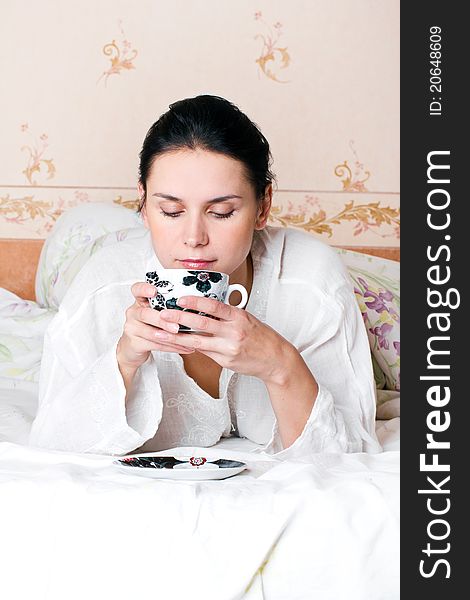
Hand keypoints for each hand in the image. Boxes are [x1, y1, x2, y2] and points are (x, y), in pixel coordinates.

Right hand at [117, 282, 195, 371]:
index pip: (137, 290)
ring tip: (186, 340)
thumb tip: (195, 303)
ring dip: (170, 337)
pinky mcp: (135, 343)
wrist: (133, 347)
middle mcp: (134, 313)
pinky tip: (184, 348)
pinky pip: (155, 345)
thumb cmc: (150, 326)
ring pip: (151, 333)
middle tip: (177, 327)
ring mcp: (132, 329)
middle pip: (145, 314)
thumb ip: (168, 306)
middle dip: (163, 321)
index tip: (154, 291)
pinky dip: (172, 347)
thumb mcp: (155, 312)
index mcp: (140, 301)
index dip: (144, 289)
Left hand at [158, 295, 293, 383]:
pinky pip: (204, 352)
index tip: (181, 298)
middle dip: (179, 318)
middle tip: (163, 314)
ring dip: (177, 337)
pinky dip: (190, 347)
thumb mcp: (247, 319)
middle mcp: (233, 331)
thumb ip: (227, 314)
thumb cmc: (261, 337)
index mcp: (239, 317)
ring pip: (197, 341)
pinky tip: (178, 344)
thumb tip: (204, 307)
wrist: (275, 359)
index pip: (214, 306)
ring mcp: (228, 348)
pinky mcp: (225, 361)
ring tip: (162, 333)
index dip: (195, 301)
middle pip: (201, 323)